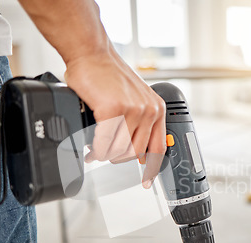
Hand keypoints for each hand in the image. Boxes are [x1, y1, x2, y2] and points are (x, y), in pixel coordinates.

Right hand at [64, 45, 165, 187]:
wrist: (91, 53)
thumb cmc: (107, 74)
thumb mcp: (133, 97)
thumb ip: (137, 121)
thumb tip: (130, 148)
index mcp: (156, 109)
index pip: (159, 147)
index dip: (152, 168)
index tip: (146, 181)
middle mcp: (148, 110)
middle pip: (135, 154)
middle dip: (117, 159)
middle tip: (104, 155)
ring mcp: (132, 110)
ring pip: (119, 151)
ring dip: (104, 155)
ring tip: (95, 151)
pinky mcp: (113, 109)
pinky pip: (104, 142)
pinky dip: (95, 149)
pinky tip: (91, 147)